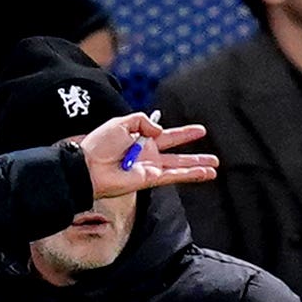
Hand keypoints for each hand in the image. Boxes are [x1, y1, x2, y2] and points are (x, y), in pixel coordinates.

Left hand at [78, 113, 218, 199]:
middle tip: (214, 158)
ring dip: (197, 168)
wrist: (87, 165)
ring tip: (215, 168)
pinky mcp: (149, 179)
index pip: (167, 136)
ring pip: (179, 168)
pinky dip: (189, 174)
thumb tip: (160, 131)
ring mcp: (150, 168)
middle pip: (177, 156)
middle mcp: (148, 156)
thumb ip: (143, 121)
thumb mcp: (121, 122)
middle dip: (196, 157)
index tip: (201, 130)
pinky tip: (204, 174)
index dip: (184, 133)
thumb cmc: (98, 144)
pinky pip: (173, 176)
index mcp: (141, 140)